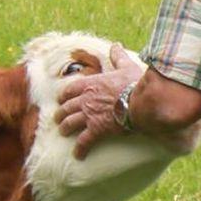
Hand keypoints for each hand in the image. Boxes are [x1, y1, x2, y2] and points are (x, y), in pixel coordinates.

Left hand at [53, 43, 143, 160]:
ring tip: (64, 133)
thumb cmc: (136, 84)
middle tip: (59, 118)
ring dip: (65, 129)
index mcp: (91, 83)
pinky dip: (80, 149)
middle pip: (66, 108)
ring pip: (69, 124)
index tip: (62, 99)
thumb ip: (118, 57)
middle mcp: (85, 99)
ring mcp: (89, 115)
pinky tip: (78, 155)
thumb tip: (116, 45)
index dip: (64, 96)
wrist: (142, 102)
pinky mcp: (96, 130)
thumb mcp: (126, 67)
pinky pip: (84, 142)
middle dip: (61, 114)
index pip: (69, 89)